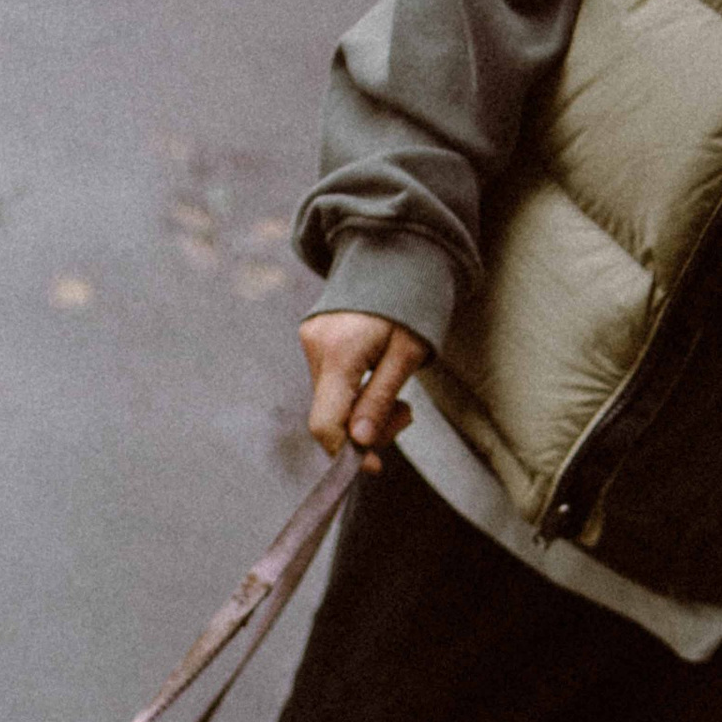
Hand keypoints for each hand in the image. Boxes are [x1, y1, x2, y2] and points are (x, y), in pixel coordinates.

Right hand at [301, 310, 429, 468]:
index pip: (326, 423)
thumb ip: (381, 400)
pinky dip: (354, 393)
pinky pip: (331, 384)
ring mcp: (310, 341)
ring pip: (330, 402)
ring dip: (362, 411)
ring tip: (397, 396)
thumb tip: (360, 443)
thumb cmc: (411, 302)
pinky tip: (376, 378)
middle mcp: (316, 347)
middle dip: (364, 429)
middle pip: (329, 416)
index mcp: (340, 351)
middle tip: (404, 415)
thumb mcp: (407, 355)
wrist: (395, 255)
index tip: (374, 465)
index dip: (346, 453)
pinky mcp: (313, 339)